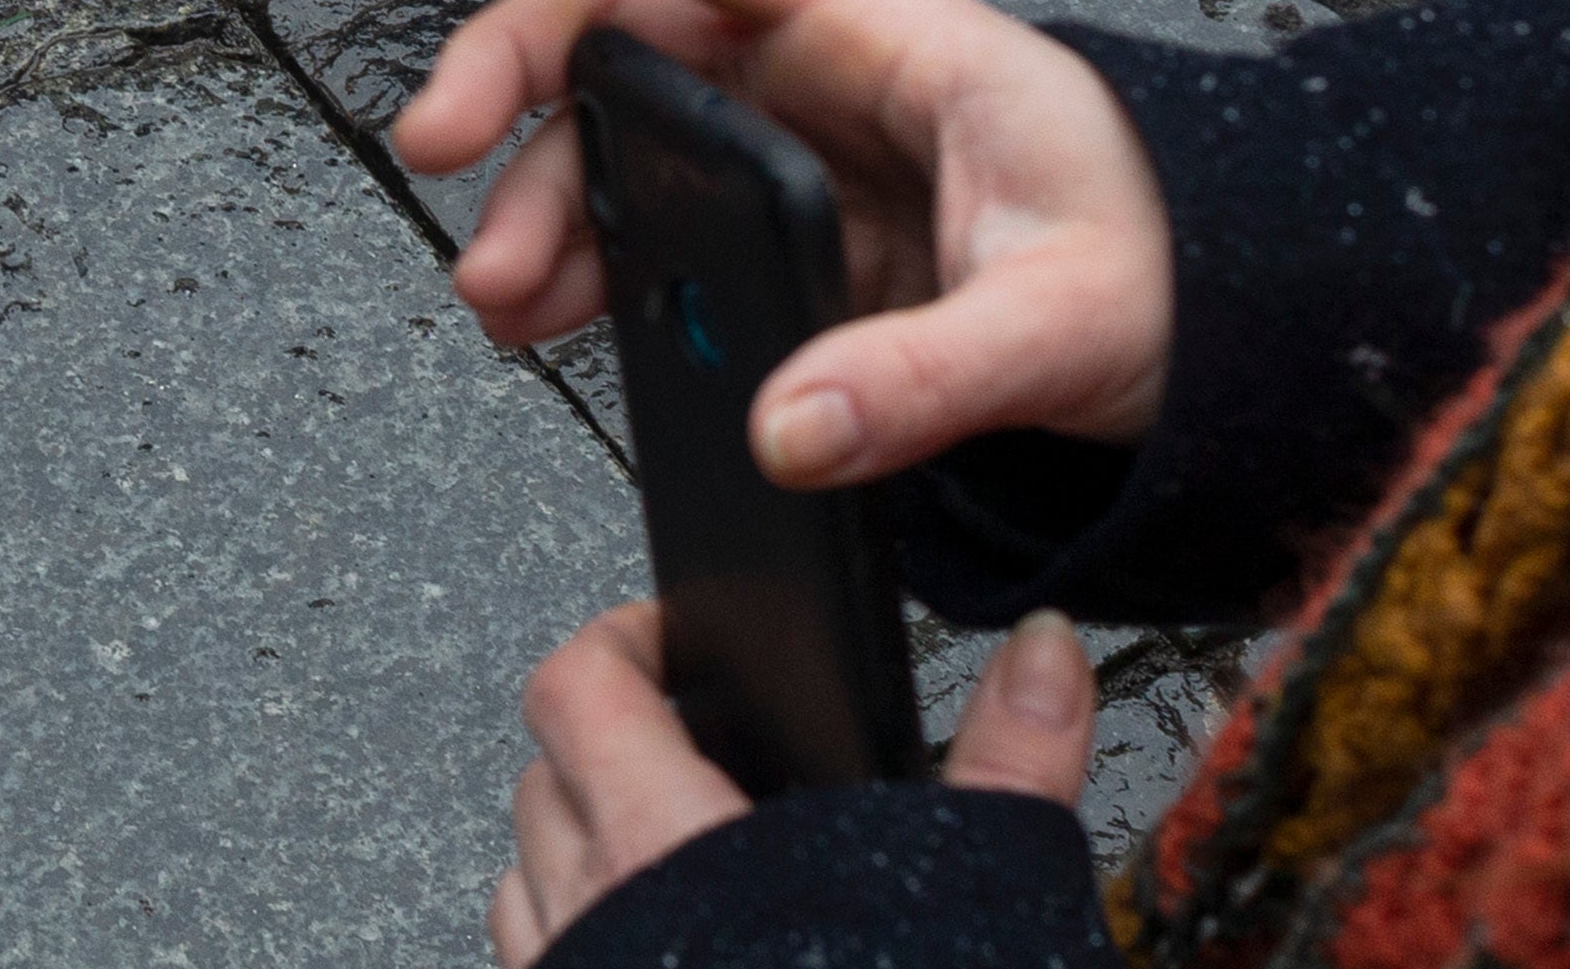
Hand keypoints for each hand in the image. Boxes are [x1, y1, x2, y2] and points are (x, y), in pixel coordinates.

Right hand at [397, 0, 1171, 482]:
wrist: (1229, 325)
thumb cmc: (1172, 268)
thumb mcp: (1066, 322)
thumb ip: (926, 377)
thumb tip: (788, 430)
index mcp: (881, 32)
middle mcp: (821, 69)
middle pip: (619, 22)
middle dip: (511, 79)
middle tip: (436, 160)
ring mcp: (799, 148)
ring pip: (623, 128)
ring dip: (543, 197)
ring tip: (500, 294)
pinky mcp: (797, 233)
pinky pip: (660, 220)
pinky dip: (590, 262)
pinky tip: (553, 318)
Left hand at [489, 602, 1100, 964]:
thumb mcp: (969, 891)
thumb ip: (1010, 761)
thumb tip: (1042, 657)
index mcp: (664, 851)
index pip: (578, 687)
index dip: (620, 639)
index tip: (672, 633)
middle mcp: (589, 923)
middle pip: (542, 775)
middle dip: (607, 739)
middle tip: (691, 736)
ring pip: (528, 881)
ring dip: (581, 845)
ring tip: (673, 843)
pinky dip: (586, 943)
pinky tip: (672, 960)